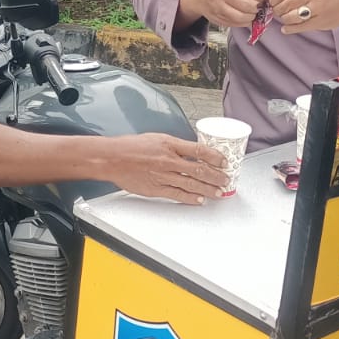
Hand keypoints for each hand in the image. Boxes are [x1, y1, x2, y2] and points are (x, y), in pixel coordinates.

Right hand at [107, 134, 229, 203]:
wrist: (112, 158)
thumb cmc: (131, 147)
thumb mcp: (157, 138)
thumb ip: (175, 146)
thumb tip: (192, 152)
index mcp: (169, 144)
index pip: (199, 150)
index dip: (215, 157)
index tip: (224, 161)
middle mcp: (168, 160)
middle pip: (199, 169)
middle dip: (216, 176)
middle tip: (226, 180)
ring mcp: (162, 176)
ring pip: (191, 184)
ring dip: (207, 189)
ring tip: (218, 192)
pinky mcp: (156, 189)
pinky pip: (177, 194)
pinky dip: (190, 198)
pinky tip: (199, 200)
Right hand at [185, 0, 271, 28]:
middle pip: (246, 4)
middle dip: (258, 6)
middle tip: (262, 5)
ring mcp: (217, 6)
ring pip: (241, 16)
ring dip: (252, 16)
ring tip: (255, 12)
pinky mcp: (217, 18)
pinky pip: (236, 23)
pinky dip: (245, 22)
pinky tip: (248, 17)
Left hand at [270, 0, 338, 33]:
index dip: (273, 0)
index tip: (272, 3)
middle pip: (285, 5)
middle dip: (277, 10)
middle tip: (278, 11)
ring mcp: (317, 8)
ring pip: (290, 17)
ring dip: (284, 19)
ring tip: (286, 18)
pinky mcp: (320, 21)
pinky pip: (299, 27)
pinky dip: (289, 29)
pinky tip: (286, 28)